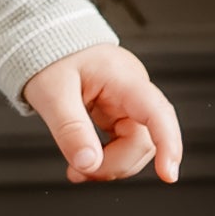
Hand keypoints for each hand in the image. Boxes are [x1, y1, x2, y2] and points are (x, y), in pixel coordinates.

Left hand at [22, 41, 184, 183]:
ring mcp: (127, 104)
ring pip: (135, 147)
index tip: (168, 174)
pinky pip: (122, 144)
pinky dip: (105, 159)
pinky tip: (85, 164)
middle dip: (116, 164)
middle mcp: (133, 91)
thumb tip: (88, 164)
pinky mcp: (118, 114)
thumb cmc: (51, 56)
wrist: (46, 41)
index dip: (168, 144)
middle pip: (143, 140)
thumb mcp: (51, 93)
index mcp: (123, 78)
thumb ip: (70, 129)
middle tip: (81, 172)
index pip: (156, 112)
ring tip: (78, 170)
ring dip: (110, 165)